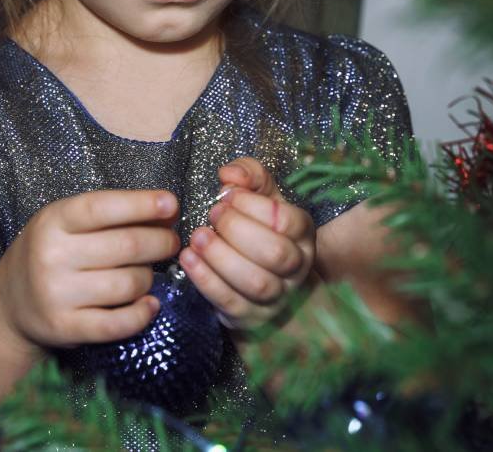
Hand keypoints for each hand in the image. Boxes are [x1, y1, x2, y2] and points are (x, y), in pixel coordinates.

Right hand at [0, 189, 181, 350]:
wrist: (9, 303)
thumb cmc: (49, 253)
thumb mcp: (66, 223)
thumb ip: (109, 215)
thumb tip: (167, 211)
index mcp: (53, 221)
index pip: (103, 208)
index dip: (142, 205)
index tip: (171, 204)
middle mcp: (52, 255)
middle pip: (127, 246)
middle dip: (161, 243)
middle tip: (170, 243)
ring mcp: (58, 294)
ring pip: (129, 284)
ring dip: (148, 278)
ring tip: (145, 274)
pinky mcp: (65, 327)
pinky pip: (118, 323)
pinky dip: (142, 314)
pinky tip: (150, 305)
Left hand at [179, 156, 315, 329]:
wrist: (267, 282)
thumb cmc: (261, 230)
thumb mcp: (262, 197)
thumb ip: (250, 176)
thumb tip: (230, 174)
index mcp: (303, 235)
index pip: (287, 220)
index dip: (254, 206)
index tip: (227, 195)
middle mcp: (296, 268)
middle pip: (275, 253)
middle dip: (237, 230)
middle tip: (212, 215)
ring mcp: (276, 297)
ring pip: (255, 282)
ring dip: (221, 257)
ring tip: (197, 237)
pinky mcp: (250, 317)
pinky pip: (229, 302)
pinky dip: (206, 279)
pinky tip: (189, 258)